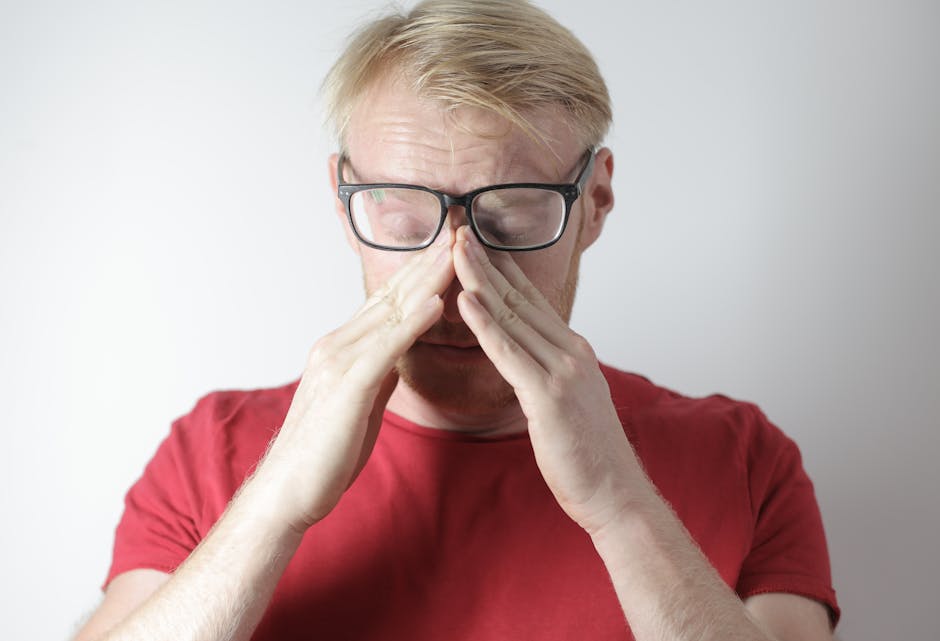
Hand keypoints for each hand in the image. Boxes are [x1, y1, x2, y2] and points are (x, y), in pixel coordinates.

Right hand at [255, 231, 454, 531]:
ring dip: (427, 279)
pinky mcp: (347, 386)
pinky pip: (385, 348)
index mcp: (344, 348)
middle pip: (392, 294)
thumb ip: (379, 371)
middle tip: (460, 228)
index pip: (389, 300)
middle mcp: (338, 344)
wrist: (289, 490)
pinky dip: (413, 323)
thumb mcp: (361, 401)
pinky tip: (437, 303)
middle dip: (428, 261)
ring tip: (457, 250)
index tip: (450, 245)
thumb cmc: (326, 451)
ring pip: (391, 311)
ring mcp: (339, 361)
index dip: (421, 271)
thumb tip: (401, 353)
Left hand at [452, 227, 654, 533]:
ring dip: (480, 280)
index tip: (475, 242)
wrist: (615, 493)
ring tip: (455, 248)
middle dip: (486, 261)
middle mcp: (571, 352)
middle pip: (520, 298)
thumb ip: (549, 372)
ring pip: (513, 317)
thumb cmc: (587, 454)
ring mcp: (563, 372)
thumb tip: (527, 357)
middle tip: (458, 228)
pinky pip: (510, 354)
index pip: (531, 301)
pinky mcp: (549, 397)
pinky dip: (485, 324)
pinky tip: (465, 300)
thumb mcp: (569, 401)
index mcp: (574, 351)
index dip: (501, 269)